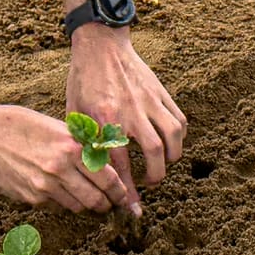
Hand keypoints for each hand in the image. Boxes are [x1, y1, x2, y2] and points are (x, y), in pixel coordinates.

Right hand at [0, 102, 134, 216]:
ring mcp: (44, 187)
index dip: (119, 192)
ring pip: (77, 207)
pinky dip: (64, 203)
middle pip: (96, 200)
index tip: (123, 196)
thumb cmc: (25, 125)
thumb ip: (83, 146)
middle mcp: (60, 170)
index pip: (107, 179)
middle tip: (111, 204)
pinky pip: (57, 207)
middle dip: (107, 204)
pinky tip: (61, 192)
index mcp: (71, 149)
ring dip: (86, 206)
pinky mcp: (31, 198)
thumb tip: (107, 163)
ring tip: (89, 199)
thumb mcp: (59, 128)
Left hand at [66, 26, 185, 202]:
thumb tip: (94, 171)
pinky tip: (169, 144)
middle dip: (155, 177)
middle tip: (149, 184)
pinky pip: (179, 121)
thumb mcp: (75, 111)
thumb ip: (85, 140)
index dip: (127, 191)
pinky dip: (178, 138)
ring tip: (162, 166)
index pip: (119, 164)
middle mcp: (130, 111)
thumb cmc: (83, 79)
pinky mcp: (161, 92)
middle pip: (154, 154)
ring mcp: (150, 100)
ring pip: (173, 138)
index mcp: (104, 118)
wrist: (101, 44)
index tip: (132, 210)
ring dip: (171, 159)